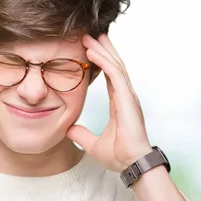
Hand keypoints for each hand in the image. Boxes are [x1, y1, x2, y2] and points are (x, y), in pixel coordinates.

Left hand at [66, 33, 152, 172]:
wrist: (131, 165)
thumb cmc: (119, 156)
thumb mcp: (93, 145)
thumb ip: (81, 135)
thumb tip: (68, 130)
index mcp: (119, 104)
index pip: (110, 77)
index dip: (101, 62)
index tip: (90, 50)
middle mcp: (125, 96)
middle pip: (114, 66)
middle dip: (103, 49)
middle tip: (90, 35)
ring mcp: (128, 96)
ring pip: (115, 66)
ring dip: (102, 50)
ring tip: (90, 37)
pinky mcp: (127, 98)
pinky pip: (115, 74)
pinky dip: (104, 61)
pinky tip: (93, 52)